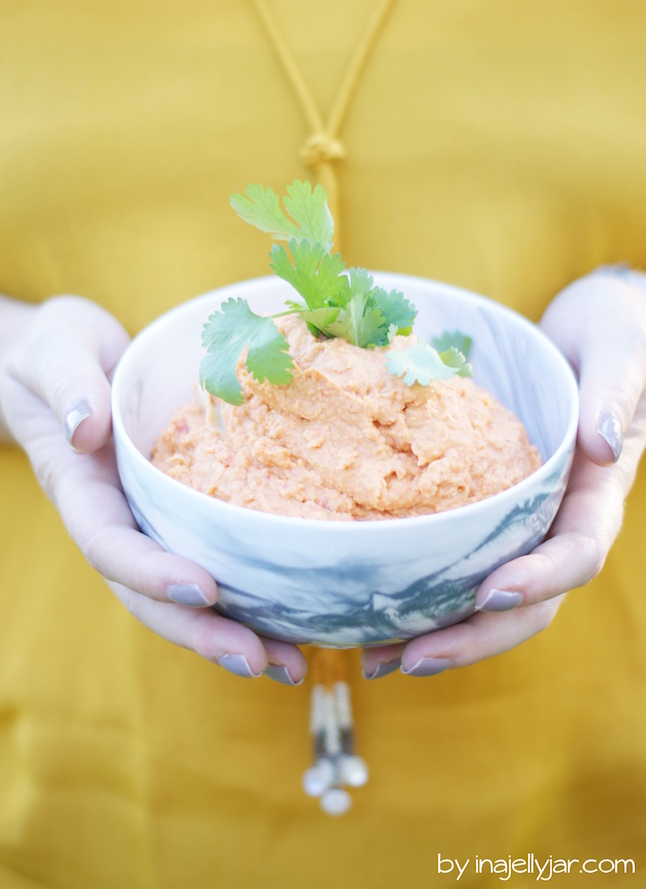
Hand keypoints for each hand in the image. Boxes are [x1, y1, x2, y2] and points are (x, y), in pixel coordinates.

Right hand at [0, 295, 306, 684]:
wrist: (74, 361)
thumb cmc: (60, 353)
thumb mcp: (52, 353)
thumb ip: (65, 384)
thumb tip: (87, 430)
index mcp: (83, 491)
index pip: (109, 543)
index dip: (149, 572)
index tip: (200, 588)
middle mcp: (120, 520)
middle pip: (152, 594)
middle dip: (202, 632)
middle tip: (259, 660)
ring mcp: (153, 523)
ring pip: (188, 593)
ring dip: (236, 631)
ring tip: (293, 663)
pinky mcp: (187, 513)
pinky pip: (217, 558)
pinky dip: (254, 593)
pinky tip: (301, 615)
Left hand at [361, 270, 645, 679]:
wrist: (588, 330)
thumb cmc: (613, 332)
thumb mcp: (618, 348)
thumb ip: (613, 391)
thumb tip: (600, 444)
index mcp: (596, 492)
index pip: (578, 552)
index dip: (541, 579)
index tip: (492, 592)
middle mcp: (558, 518)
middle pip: (528, 600)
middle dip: (474, 636)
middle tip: (410, 658)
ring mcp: (521, 519)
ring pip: (488, 595)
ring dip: (438, 632)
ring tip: (377, 656)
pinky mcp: (485, 507)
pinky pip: (457, 557)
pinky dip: (421, 588)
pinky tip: (371, 606)